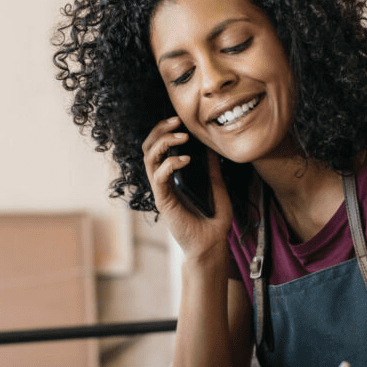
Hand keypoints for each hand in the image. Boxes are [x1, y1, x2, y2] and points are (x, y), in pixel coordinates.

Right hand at [141, 116, 231, 257]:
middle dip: (159, 130)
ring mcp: (161, 191)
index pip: (159, 148)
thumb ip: (213, 170)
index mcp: (172, 177)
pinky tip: (186, 160)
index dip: (165, 131)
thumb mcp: (218, 188)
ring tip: (182, 137)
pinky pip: (159, 176)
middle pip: (148, 148)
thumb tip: (213, 149)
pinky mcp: (163, 201)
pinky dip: (170, 164)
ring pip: (149, 158)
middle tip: (176, 121)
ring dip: (163, 142)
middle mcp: (163, 182)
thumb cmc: (214, 221)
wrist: (212, 245)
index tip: (180, 120)